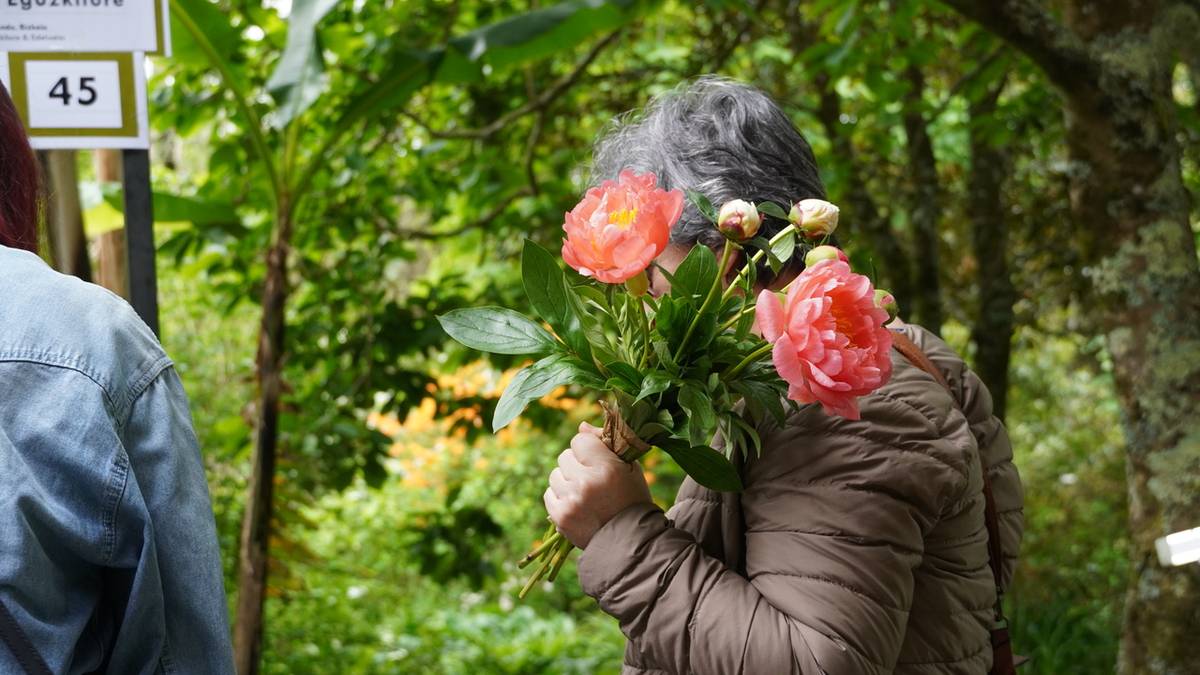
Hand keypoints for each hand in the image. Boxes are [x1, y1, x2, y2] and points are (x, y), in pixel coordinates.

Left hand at [544, 421, 652, 548]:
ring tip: (584, 492)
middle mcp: (585, 483)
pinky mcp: (560, 517)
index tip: (598, 459)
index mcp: (606, 468)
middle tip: (592, 478)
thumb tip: (580, 425)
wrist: (630, 541)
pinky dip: (560, 496)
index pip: (580, 440)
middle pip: (565, 456)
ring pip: (555, 474)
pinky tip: (576, 504)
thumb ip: (605, 443)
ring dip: (567, 480)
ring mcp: (570, 501)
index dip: (588, 448)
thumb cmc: (632, 499)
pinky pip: (549, 493)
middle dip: (577, 464)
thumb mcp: (629, 468)